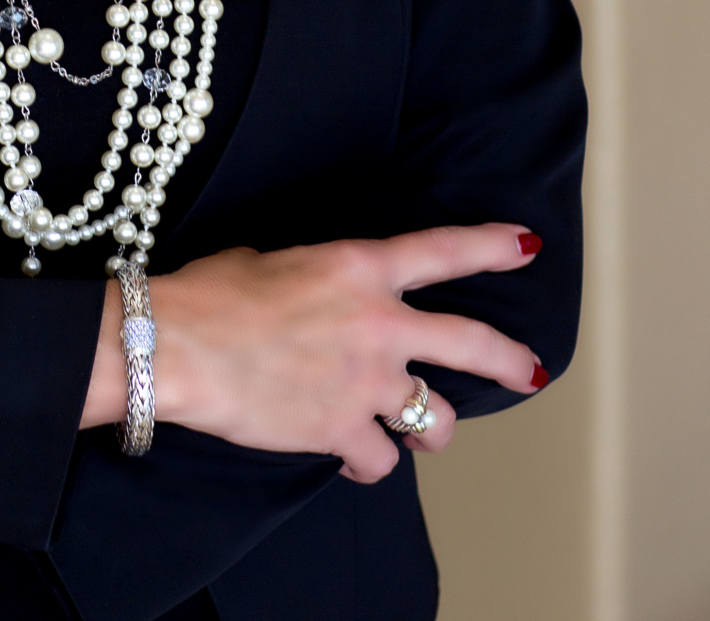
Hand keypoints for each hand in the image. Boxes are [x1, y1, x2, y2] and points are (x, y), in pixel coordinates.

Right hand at [83, 223, 546, 483]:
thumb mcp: (274, 257)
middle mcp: (378, 323)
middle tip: (530, 372)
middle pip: (469, 343)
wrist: (179, 344)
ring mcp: (365, 380)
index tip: (526, 247)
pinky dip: (370, 463)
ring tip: (424, 434)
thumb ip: (317, 275)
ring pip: (437, 418)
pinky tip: (354, 458)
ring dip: (433, 429)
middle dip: (509, 360)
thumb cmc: (211, 291)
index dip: (491, 247)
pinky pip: (380, 461)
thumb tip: (320, 290)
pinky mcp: (341, 430)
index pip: (443, 251)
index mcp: (360, 266)